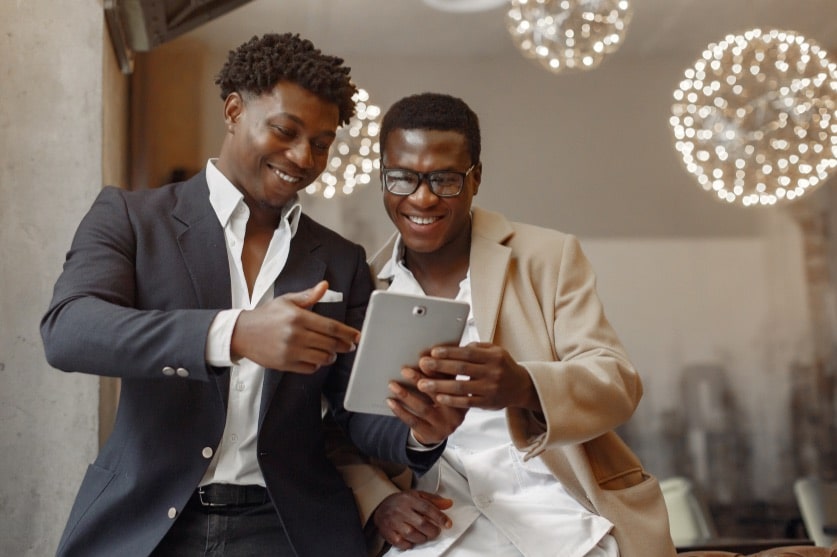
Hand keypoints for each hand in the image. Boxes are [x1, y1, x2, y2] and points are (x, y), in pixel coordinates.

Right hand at [230, 281, 359, 373]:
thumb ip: (308, 296)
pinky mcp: (285, 364)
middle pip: (330, 343)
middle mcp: (295, 334)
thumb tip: (325, 285)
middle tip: (349, 345)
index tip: (356, 336)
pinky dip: (317, 364)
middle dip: (344, 345)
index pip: (330, 327)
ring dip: (331, 356)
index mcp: (298, 317)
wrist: (242, 333)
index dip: (347, 333)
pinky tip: (316, 358)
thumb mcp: (287, 301)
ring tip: (331, 352)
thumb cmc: (266, 316)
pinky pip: (310, 368)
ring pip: (322, 358)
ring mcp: (290, 351)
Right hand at [373, 490, 452, 550]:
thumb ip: (433, 500)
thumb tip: (449, 504)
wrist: (380, 507)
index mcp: (409, 499)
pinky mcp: (388, 533)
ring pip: (412, 534)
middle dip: (432, 530)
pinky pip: (401, 543)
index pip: (427, 508)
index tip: (448, 524)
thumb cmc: (401, 502)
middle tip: (435, 531)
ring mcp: (393, 522)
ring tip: (424, 535)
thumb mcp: (417, 495)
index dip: (440, 517)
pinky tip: (412, 540)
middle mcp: (401, 510)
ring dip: (422, 538)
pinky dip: (409, 544)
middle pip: (421, 523)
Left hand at [387, 368, 466, 445]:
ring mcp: (444, 426)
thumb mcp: (449, 389)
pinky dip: (400, 410)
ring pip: (423, 408)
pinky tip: (391, 401)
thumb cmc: (442, 403)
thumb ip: (444, 374)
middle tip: (405, 370)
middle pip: (436, 394)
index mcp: (463, 397)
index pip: (450, 381)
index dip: (436, 370)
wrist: (439, 431)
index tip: (423, 360)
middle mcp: (456, 413)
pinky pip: (413, 421)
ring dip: (405, 395)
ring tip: (392, 384)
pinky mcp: (431, 435)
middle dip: (419, 380)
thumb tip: (429, 354)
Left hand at [415, 342, 540, 410]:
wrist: (521, 387)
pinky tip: (438, 397)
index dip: (449, 352)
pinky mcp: (487, 403)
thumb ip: (477, 348)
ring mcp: (490, 389)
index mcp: (494, 356)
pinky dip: (451, 400)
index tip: (433, 352)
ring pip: (461, 387)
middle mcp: (493, 372)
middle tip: (422, 365)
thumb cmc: (502, 366)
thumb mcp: (496, 352)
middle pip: (462, 368)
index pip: (467, 353)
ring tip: (422, 384)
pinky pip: (466, 402)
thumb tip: (454, 347)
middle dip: (440, 366)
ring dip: (439, 386)